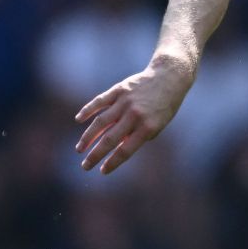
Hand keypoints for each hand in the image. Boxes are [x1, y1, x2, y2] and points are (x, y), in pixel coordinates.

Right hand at [74, 59, 192, 173]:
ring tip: (80, 149)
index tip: (102, 171)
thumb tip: (116, 146)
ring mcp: (125, 102)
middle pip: (110, 139)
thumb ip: (139, 136)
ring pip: (101, 122)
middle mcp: (135, 115)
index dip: (113, 162)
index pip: (126, 150)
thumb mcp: (159, 124)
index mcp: (148, 127)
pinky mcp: (119, 89)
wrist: (169, 77)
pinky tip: (78, 120)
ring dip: (88, 137)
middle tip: (85, 166)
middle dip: (95, 155)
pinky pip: (99, 101)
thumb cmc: (164, 106)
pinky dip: (88, 110)